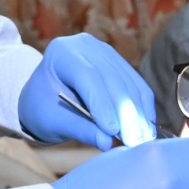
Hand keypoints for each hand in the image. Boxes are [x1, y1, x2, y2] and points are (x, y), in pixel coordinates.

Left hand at [19, 35, 159, 147]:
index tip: (113, 130)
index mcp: (62, 52)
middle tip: (133, 141)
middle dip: (125, 112)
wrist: (45, 95)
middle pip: (112, 79)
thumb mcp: (53, 120)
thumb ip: (79, 129)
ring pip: (129, 83)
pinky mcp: (119, 64)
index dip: (102, 103)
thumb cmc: (42, 108)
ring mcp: (106, 52)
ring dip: (138, 113)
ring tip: (142, 139)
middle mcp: (87, 46)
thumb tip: (107, 142)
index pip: (87, 76)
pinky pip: (137, 85)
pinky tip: (146, 128)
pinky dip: (143, 107)